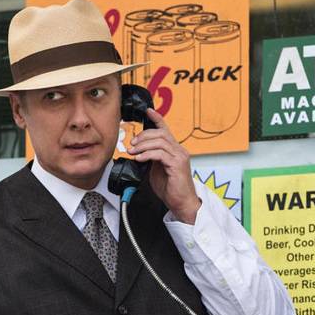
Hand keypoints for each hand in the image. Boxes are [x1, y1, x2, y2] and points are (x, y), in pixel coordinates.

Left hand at [128, 108, 200, 223]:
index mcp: (175, 150)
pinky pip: (160, 154)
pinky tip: (140, 159)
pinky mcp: (177, 164)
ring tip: (133, 152)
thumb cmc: (171, 189)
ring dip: (143, 145)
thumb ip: (151, 159)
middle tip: (132, 144)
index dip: (157, 119)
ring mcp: (179, 157)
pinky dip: (147, 154)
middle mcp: (179, 151)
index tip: (148, 112)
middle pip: (161, 134)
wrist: (182, 203)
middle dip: (143, 136)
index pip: (166, 130)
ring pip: (160, 142)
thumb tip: (139, 152)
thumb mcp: (157, 170)